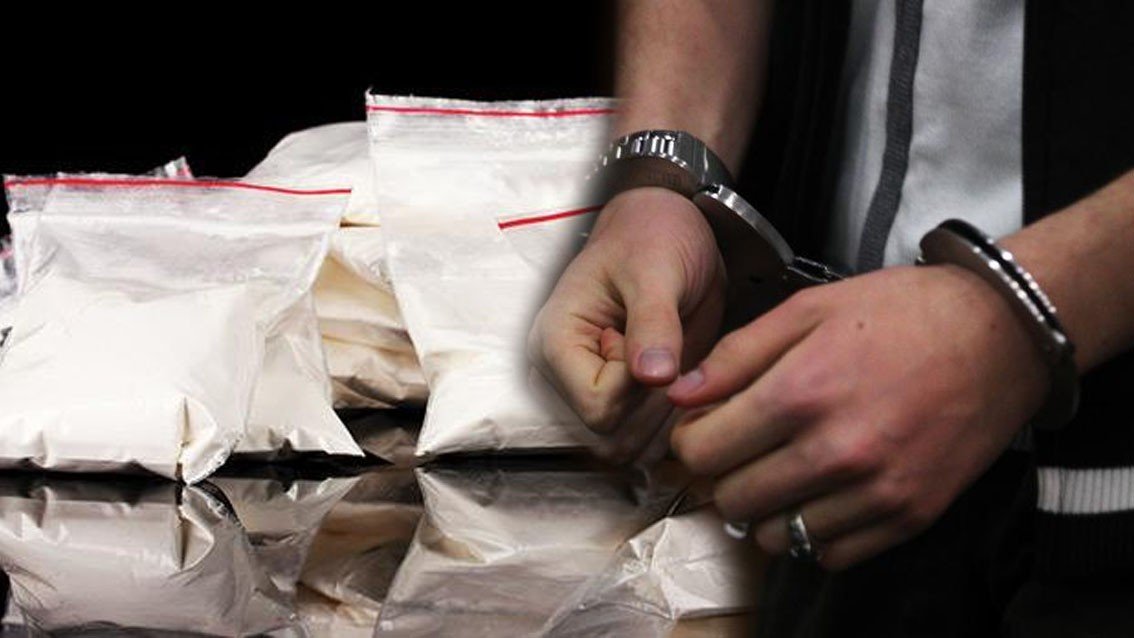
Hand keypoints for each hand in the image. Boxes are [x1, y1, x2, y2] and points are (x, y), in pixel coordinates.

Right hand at [528, 187, 725, 461]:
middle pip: (611, 438)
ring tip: (674, 360)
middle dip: (653, 405)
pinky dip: (672, 420)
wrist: (669, 231)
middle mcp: (565, 377)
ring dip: (666, 416)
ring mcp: (591, 391)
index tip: (650, 341)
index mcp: (555, 344)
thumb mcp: (656, 269)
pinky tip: (681, 377)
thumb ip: (654, 323)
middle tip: (668, 351)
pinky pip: (646, 441)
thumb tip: (653, 376)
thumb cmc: (651, 236)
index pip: (597, 408)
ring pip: (630, 448)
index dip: (637, 387)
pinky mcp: (620, 401)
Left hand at [666, 264, 1048, 568]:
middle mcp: (836, 451)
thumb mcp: (809, 309)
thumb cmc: (901, 312)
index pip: (702, 451)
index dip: (690, 440)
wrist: (1001, 334)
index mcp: (801, 392)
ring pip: (776, 537)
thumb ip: (737, 354)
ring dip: (764, 509)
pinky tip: (819, 494)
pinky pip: (830, 554)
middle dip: (723, 474)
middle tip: (740, 449)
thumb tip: (677, 393)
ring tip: (780, 472)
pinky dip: (812, 533)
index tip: (704, 428)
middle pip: (732, 499)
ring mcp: (875, 491)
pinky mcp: (909, 515)